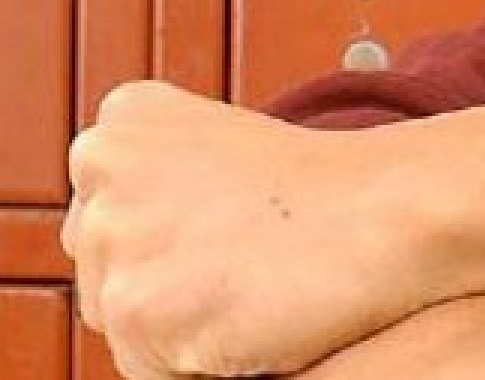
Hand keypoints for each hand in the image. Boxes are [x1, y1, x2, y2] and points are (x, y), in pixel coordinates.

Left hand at [62, 82, 444, 378]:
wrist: (384, 209)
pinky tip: (252, 314)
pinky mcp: (140, 307)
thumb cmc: (323, 193)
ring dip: (184, 328)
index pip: (104, 230)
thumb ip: (150, 194)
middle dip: (167, 287)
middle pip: (105, 279)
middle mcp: (100, 170)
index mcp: (117, 129)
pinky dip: (204, 360)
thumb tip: (125, 265)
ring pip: (126, 329)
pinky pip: (154, 371)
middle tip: (246, 258)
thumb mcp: (215, 153)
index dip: (173, 246)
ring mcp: (115, 238)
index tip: (229, 230)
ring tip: (251, 285)